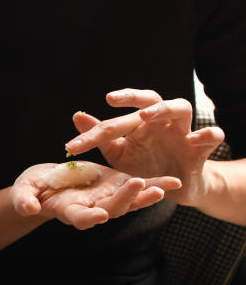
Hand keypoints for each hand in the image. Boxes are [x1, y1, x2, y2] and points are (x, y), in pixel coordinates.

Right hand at [11, 162, 180, 229]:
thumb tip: (27, 208)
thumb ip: (24, 200)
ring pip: (129, 202)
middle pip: (110, 209)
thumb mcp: (23, 191)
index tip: (98, 215)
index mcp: (68, 210)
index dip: (89, 218)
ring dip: (145, 196)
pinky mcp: (115, 187)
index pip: (79, 218)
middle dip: (125, 200)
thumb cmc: (31, 189)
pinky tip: (173, 182)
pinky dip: (155, 186)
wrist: (45, 184)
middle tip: (137, 186)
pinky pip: (137, 189)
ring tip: (163, 188)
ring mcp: (106, 200)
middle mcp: (91, 209)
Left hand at [64, 89, 224, 205]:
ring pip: (180, 107)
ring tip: (147, 115)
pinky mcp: (202, 149)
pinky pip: (213, 135)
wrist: (176, 187)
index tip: (72, 145)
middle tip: (111, 99)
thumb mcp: (119, 154)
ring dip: (164, 108)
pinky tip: (193, 138)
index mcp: (139, 123)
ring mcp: (183, 132)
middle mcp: (160, 122)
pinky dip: (206, 134)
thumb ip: (101, 138)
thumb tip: (78, 115)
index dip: (94, 130)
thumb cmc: (145, 165)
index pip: (117, 119)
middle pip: (151, 99)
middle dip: (132, 97)